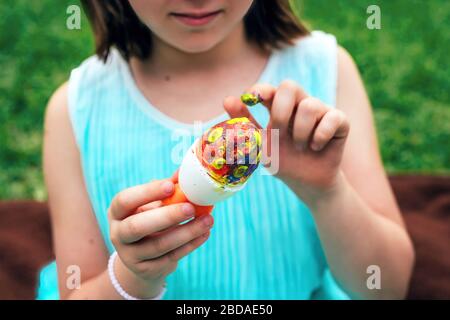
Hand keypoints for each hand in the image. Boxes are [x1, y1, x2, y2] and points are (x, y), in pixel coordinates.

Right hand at [108, 174, 213, 297]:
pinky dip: (191, 244)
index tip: (171, 185)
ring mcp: (131, 255)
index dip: (147, 192)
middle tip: (191, 208)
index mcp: (117, 212)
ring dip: (186, 232)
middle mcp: (118, 234)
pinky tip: (205, 233)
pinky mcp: (147, 270)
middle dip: (167, 216)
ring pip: (159, 245)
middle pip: (137, 227)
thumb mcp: (152, 204)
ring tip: (208, 220)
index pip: (125, 200)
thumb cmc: (150, 219)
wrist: (142, 257)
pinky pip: (172, 257)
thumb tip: (184, 172)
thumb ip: (166, 189)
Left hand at [224, 80, 349, 203]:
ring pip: (310, 105)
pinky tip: (315, 148)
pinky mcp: (340, 122)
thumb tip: (227, 99)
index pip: (270, 89)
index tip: (252, 99)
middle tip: (278, 132)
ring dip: (300, 132)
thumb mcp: (260, 145)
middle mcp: (300, 105)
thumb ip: (245, 123)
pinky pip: (333, 117)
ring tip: (299, 148)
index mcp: (280, 108)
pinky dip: (320, 135)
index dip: (261, 90)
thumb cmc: (283, 161)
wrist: (307, 184)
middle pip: (290, 86)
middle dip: (280, 110)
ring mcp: (321, 111)